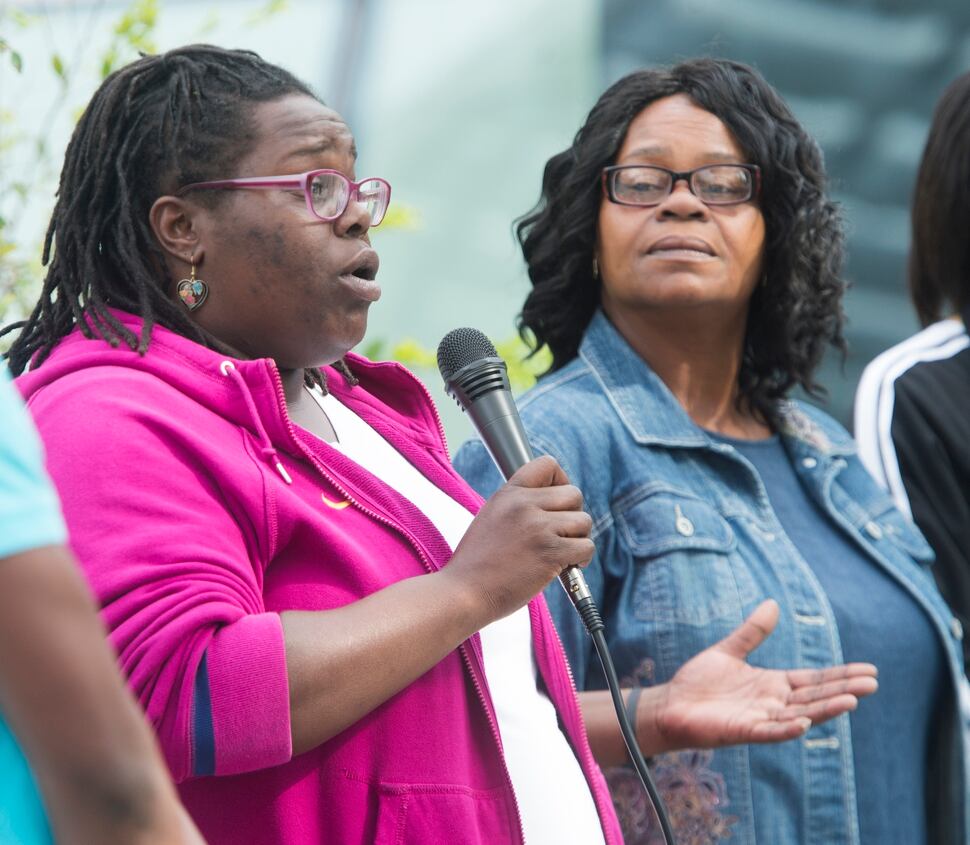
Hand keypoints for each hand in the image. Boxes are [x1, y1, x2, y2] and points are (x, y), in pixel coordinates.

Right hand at [445, 455, 593, 624]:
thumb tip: (553, 505)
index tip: (558, 502)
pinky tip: (566, 567)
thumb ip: (518, 507)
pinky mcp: (550, 553)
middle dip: (573, 515)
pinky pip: (586, 546)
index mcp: (507, 494)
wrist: (463, 593)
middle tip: (561, 535)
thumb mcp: (491, 519)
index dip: (560, 481)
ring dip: (579, 539)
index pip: (547, 464)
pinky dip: (582, 559)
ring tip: (563, 553)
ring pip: (583, 521)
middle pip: (573, 494)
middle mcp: (523, 505)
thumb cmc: (477, 564)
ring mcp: (537, 527)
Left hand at [648, 599, 878, 752]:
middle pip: (814, 697)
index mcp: (772, 684)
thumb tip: (773, 603)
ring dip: (824, 710)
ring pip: (799, 715)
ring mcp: (759, 719)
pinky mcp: (741, 731)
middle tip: (873, 683)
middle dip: (843, 690)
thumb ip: (752, 632)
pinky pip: (768, 732)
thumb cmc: (699, 682)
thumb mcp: (729, 651)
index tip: (870, 671)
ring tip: (851, 702)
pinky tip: (803, 723)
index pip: (813, 680)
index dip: (840, 675)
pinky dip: (786, 729)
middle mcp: (772, 703)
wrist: (669, 704)